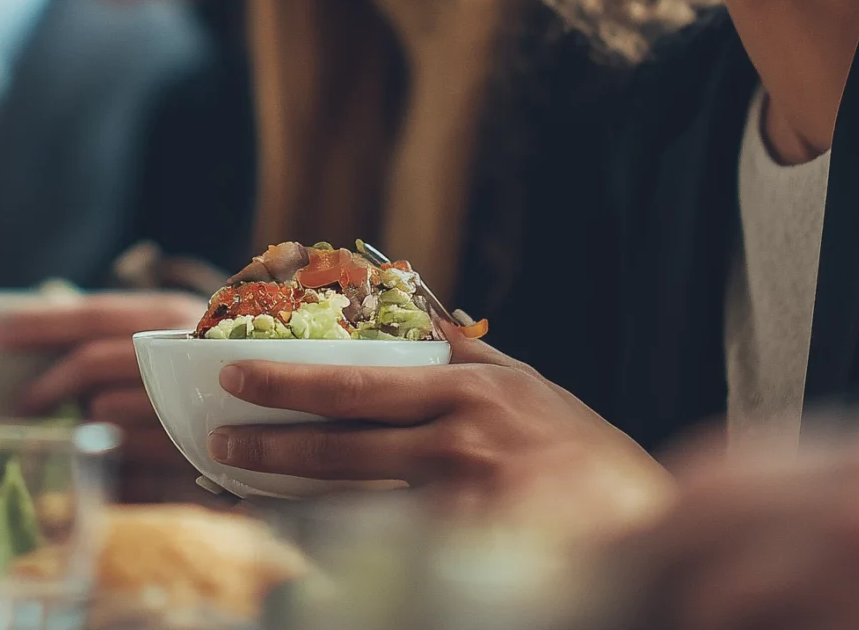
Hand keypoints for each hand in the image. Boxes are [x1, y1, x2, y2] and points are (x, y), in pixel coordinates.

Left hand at [0, 293, 203, 499]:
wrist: (293, 402)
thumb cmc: (222, 362)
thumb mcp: (180, 332)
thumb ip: (123, 331)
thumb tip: (51, 323)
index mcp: (172, 314)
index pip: (93, 316)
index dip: (41, 324)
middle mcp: (181, 349)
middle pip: (93, 363)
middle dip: (49, 385)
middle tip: (22, 402)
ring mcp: (189, 398)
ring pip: (107, 411)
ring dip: (84, 422)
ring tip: (74, 427)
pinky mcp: (195, 446)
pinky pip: (129, 456)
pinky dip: (107, 457)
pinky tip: (99, 457)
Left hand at [209, 325, 672, 535]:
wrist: (639, 524)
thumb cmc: (576, 453)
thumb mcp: (525, 387)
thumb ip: (464, 353)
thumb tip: (410, 309)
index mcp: (467, 389)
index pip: (359, 380)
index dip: (290, 379)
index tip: (235, 374)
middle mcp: (461, 438)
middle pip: (343, 441)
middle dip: (271, 443)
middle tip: (220, 441)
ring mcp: (464, 500)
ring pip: (353, 499)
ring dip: (289, 498)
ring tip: (242, 492)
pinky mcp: (467, 549)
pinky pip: (384, 547)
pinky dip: (336, 544)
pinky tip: (300, 543)